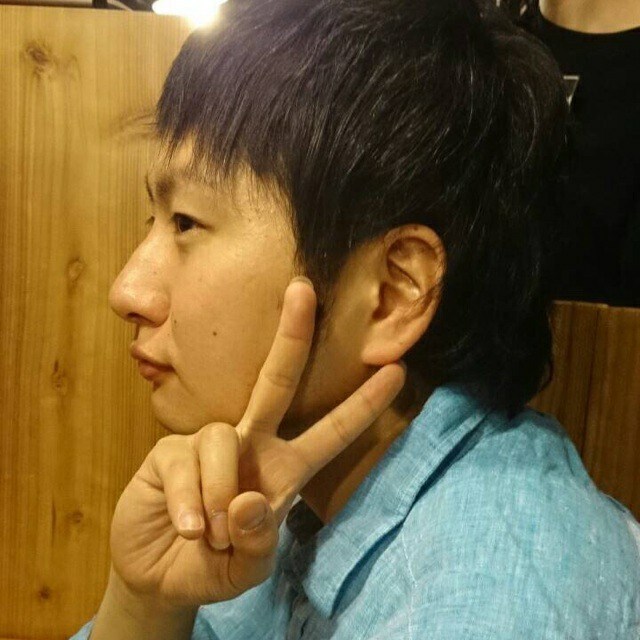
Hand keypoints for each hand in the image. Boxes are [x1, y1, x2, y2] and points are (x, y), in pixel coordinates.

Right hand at [109, 277, 406, 609]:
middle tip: (304, 290)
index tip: (397, 368)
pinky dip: (189, 503)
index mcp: (285, 469)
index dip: (364, 403)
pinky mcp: (171, 450)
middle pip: (276, 381)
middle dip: (292, 336)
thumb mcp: (248, 567)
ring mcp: (210, 443)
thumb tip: (248, 498)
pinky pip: (188, 462)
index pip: (332, 431)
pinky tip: (186, 525)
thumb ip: (258, 542)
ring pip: (224, 438)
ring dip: (218, 495)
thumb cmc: (214, 564)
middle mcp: (251, 445)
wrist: (159, 575)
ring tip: (208, 532)